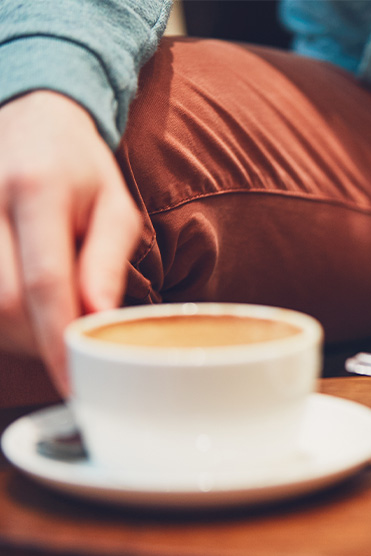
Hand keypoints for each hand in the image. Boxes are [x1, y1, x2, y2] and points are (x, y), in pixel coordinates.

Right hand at [0, 91, 140, 394]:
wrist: (28, 118)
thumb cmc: (79, 170)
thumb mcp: (115, 206)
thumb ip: (107, 261)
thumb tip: (99, 319)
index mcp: (37, 188)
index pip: (44, 281)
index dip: (57, 339)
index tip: (75, 379)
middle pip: (1, 302)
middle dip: (38, 341)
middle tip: (69, 351)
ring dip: (14, 334)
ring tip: (47, 325)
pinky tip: (20, 312)